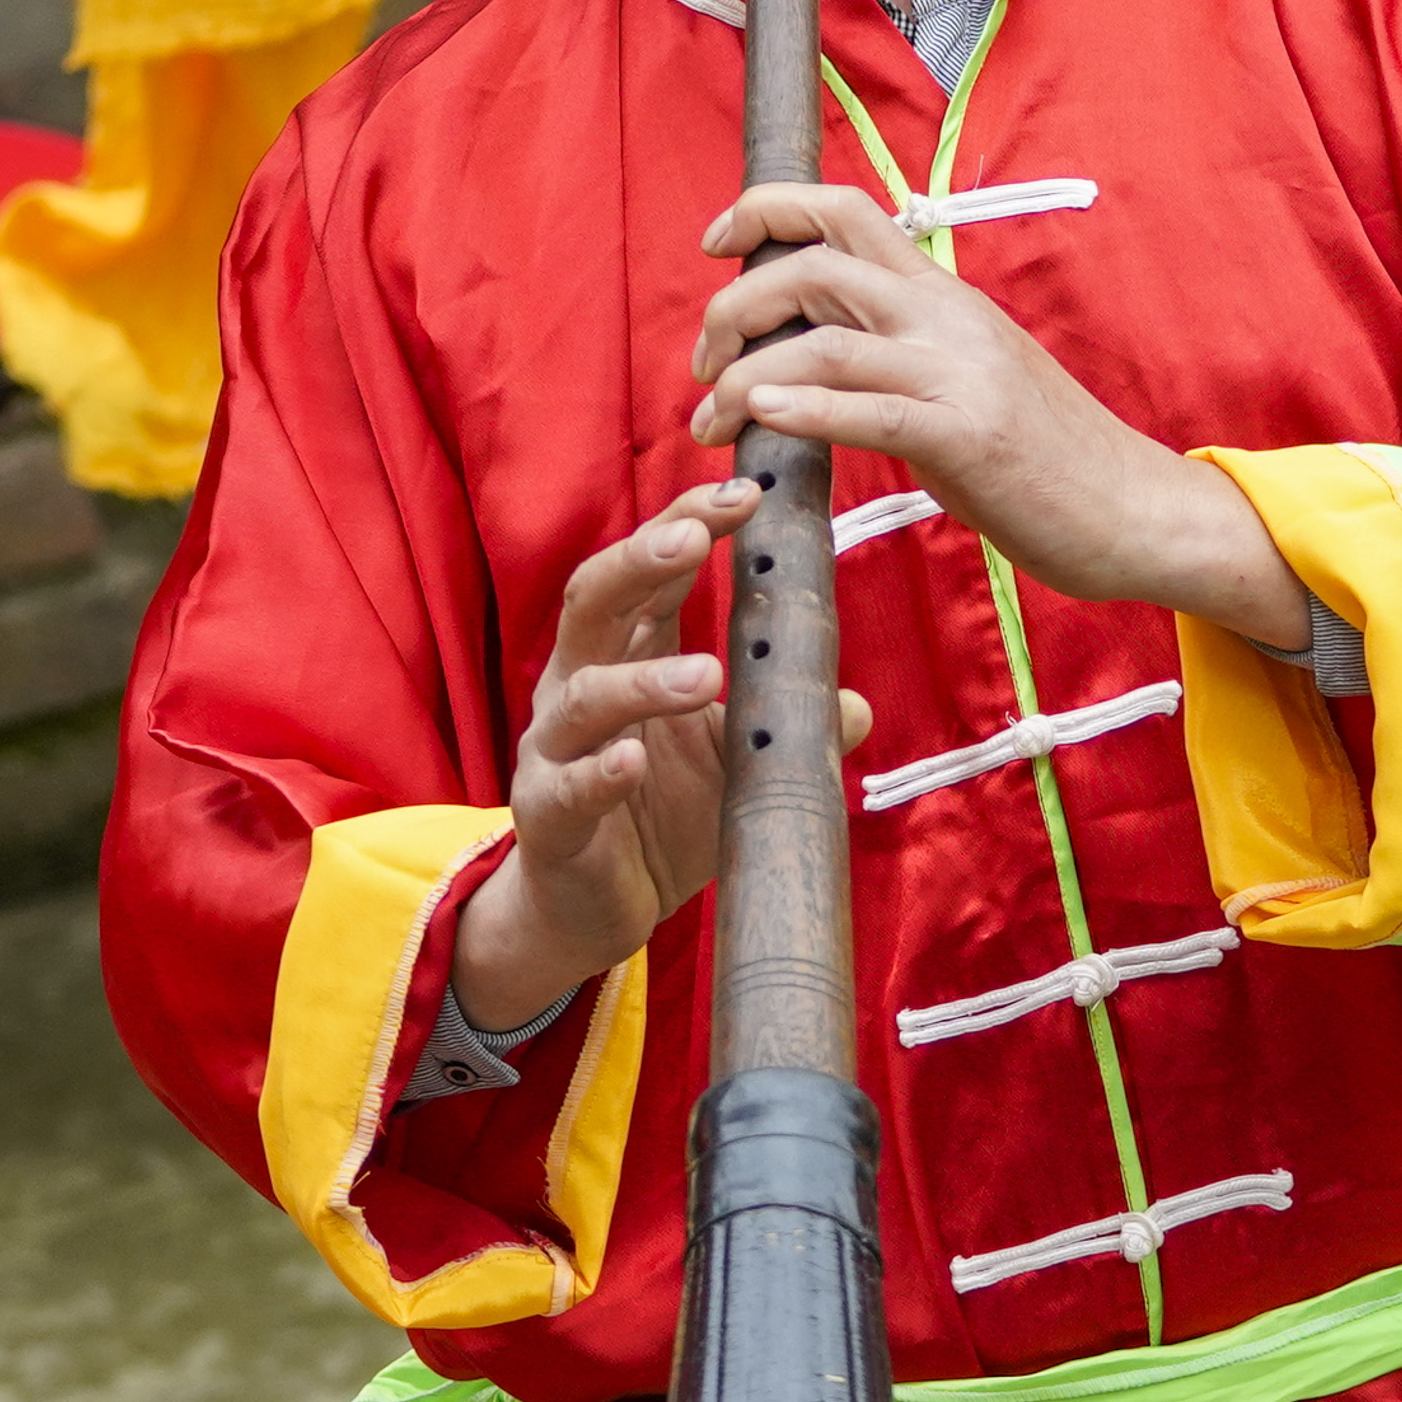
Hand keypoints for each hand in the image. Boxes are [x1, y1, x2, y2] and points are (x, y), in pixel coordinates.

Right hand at [453, 484, 869, 1029]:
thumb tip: (855, 707)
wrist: (595, 908)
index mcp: (623, 653)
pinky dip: (600, 771)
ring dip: (643, 680)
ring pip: (583, 696)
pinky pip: (568, 788)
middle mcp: (577, 684)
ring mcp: (553, 749)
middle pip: (594, 600)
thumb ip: (784, 726)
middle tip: (697, 534)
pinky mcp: (546, 816)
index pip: (648, 572)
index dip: (688, 525)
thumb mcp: (736, 761)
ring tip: (705, 675)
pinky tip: (630, 761)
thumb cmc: (662, 812)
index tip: (744, 493)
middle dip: (643, 560)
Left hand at [689, 185, 1308, 645]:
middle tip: (703, 362)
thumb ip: (901, 356)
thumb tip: (816, 358)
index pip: (846, 211)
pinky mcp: (966, 436)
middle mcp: (947, 318)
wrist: (1137, 509)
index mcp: (946, 298)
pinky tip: (760, 416)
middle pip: (815, 261)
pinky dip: (800, 405)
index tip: (715, 241)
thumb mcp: (969, 380)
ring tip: (712, 418)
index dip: (767, 208)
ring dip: (743, 373)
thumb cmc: (1050, 460)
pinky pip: (866, 407)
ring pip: (823, 335)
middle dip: (733, 302)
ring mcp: (959, 373)